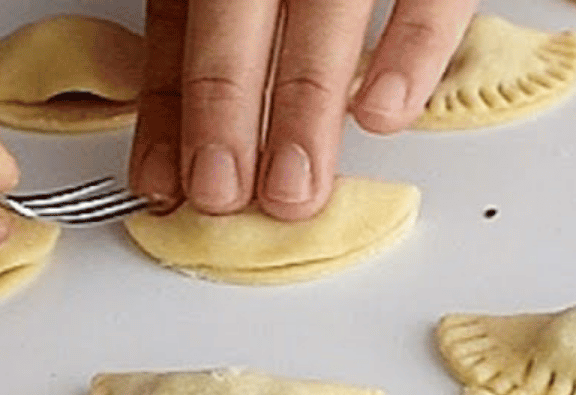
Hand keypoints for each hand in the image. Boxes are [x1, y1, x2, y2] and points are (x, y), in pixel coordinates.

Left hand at [128, 0, 475, 220]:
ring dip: (305, 105)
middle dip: (226, 112)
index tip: (163, 180)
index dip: (171, 103)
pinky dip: (413, 49)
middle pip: (238, 12)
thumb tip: (180, 123)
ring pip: (326, 10)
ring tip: (295, 186)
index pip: (181, 17)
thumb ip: (204, 14)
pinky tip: (384, 113)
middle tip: (223, 195)